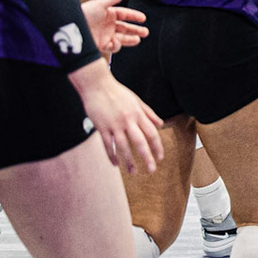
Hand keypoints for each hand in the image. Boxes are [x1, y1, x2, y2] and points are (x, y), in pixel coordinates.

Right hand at [71, 59, 162, 173]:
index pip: (151, 133)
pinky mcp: (102, 128)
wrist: (97, 86)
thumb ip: (149, 113)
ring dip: (129, 161)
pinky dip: (112, 155)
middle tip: (151, 169)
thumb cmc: (118, 92)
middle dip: (147, 157)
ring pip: (123, 146)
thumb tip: (160, 124)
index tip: (160, 157)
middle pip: (140, 142)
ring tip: (133, 172)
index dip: (157, 146)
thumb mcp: (137, 100)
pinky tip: (115, 164)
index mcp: (138, 114)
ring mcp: (114, 125)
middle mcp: (128, 121)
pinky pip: (108, 145)